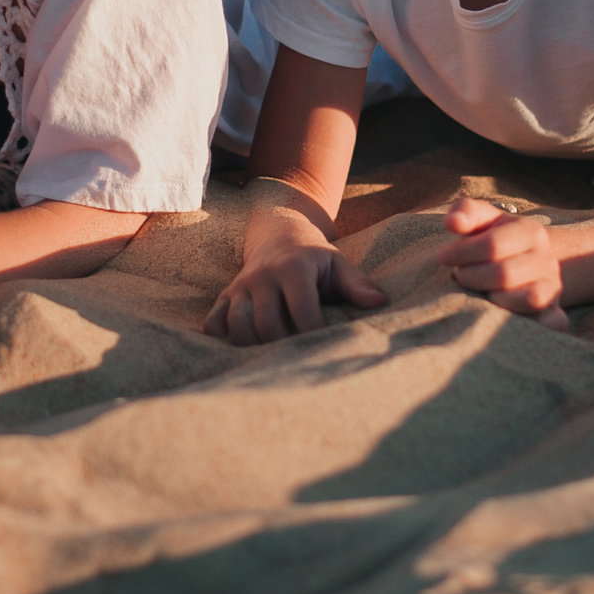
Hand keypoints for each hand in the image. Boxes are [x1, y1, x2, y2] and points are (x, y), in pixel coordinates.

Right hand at [206, 231, 385, 345]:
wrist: (279, 235)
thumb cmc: (315, 258)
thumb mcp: (338, 263)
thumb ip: (357, 283)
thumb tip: (379, 302)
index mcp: (294, 268)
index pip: (302, 309)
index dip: (313, 333)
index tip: (323, 346)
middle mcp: (264, 276)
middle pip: (266, 323)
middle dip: (282, 347)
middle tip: (297, 359)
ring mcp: (241, 286)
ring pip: (237, 325)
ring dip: (252, 347)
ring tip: (271, 359)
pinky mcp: (226, 295)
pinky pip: (214, 320)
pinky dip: (221, 338)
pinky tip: (239, 350)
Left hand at [439, 197, 568, 330]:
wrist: (523, 259)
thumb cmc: (492, 237)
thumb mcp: (482, 219)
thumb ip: (465, 211)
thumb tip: (452, 222)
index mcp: (531, 231)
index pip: (493, 245)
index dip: (461, 253)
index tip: (443, 257)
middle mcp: (547, 259)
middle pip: (504, 274)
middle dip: (472, 276)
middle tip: (459, 275)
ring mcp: (553, 286)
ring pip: (526, 299)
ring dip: (493, 299)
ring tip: (478, 291)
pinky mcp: (553, 310)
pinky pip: (550, 321)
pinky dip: (535, 323)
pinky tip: (506, 318)